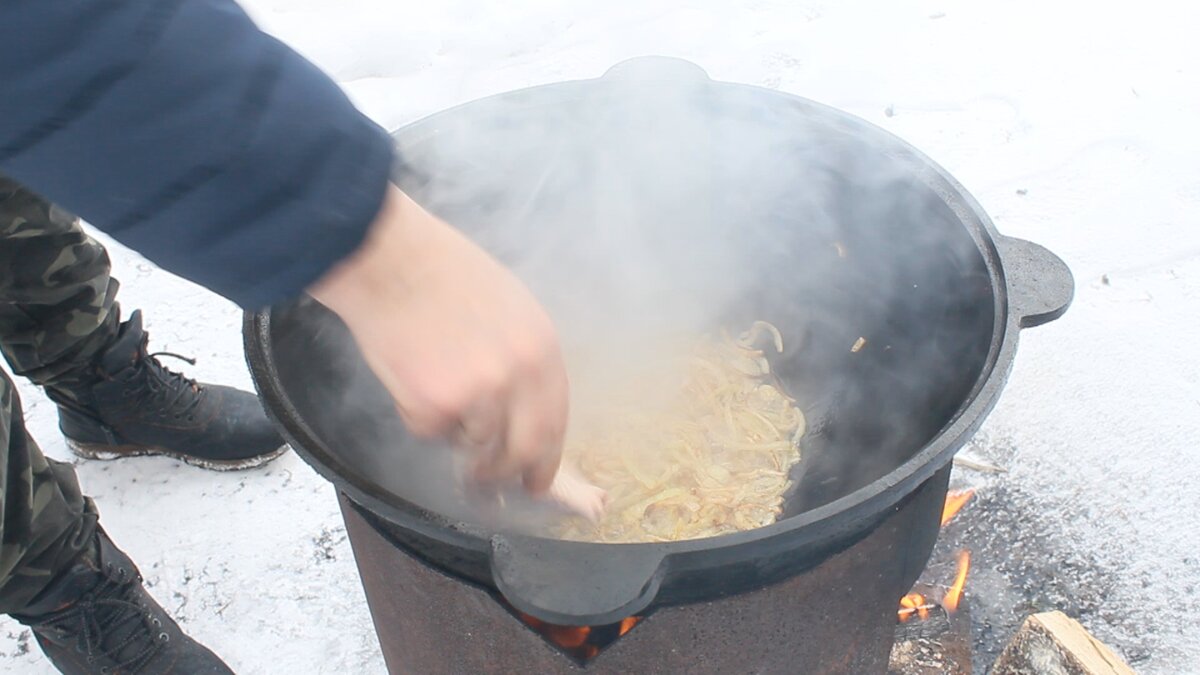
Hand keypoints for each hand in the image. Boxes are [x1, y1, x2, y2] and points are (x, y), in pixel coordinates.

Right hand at [309, 184, 567, 492]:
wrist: (390, 258)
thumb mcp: (512, 307)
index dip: (546, 458)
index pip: (555, 421)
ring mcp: (478, 394)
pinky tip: (409, 372)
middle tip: (490, 486)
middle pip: (523, 451)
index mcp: (542, 349)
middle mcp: (518, 377)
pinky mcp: (433, 405)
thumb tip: (525, 410)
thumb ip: (525, 358)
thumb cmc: (445, 273)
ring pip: (471, 443)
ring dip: (453, 429)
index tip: (536, 480)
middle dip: (506, 473)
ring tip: (431, 386)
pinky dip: (416, 414)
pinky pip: (428, 431)